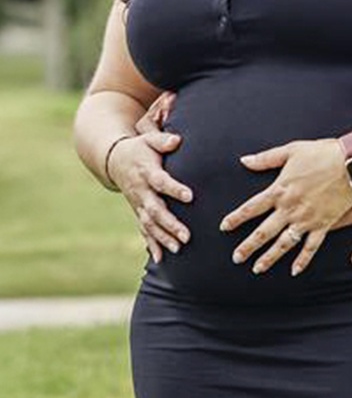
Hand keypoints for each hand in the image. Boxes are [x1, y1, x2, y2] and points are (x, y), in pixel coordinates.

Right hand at [108, 97, 192, 262]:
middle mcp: (141, 191)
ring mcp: (138, 204)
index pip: (161, 182)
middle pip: (155, 210)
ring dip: (163, 238)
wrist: (116, 160)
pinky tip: (161, 259)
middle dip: (170, 224)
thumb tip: (177, 140)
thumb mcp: (149, 139)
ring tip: (179, 248)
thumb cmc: (140, 148)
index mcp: (147, 172)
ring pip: (149, 224)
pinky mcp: (137, 212)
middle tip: (187, 236)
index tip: (190, 196)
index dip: (174, 189)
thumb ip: (163, 140)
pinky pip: (143, 230)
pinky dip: (152, 244)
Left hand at [220, 139, 351, 276]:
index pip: (251, 208)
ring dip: (269, 257)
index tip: (224, 227)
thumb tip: (244, 160)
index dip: (236, 218)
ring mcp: (306, 219)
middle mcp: (290, 208)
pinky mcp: (323, 225)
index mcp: (280, 189)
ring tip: (257, 268)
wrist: (351, 163)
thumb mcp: (291, 150)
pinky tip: (295, 271)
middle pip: (263, 231)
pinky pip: (311, 247)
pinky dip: (303, 260)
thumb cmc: (322, 153)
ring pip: (283, 243)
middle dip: (248, 246)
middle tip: (236, 258)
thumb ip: (266, 158)